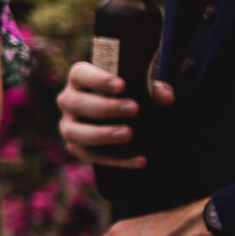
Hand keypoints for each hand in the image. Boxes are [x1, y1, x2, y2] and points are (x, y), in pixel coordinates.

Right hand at [58, 60, 173, 168]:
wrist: (119, 114)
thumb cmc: (128, 93)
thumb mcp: (140, 87)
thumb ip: (153, 89)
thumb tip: (166, 97)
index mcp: (79, 79)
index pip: (80, 75)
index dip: (98, 80)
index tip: (123, 85)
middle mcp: (68, 101)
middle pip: (75, 103)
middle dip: (105, 107)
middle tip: (134, 109)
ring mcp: (69, 125)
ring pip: (74, 132)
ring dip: (101, 134)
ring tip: (128, 134)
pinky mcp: (76, 146)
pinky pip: (90, 156)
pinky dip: (116, 160)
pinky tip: (140, 160)